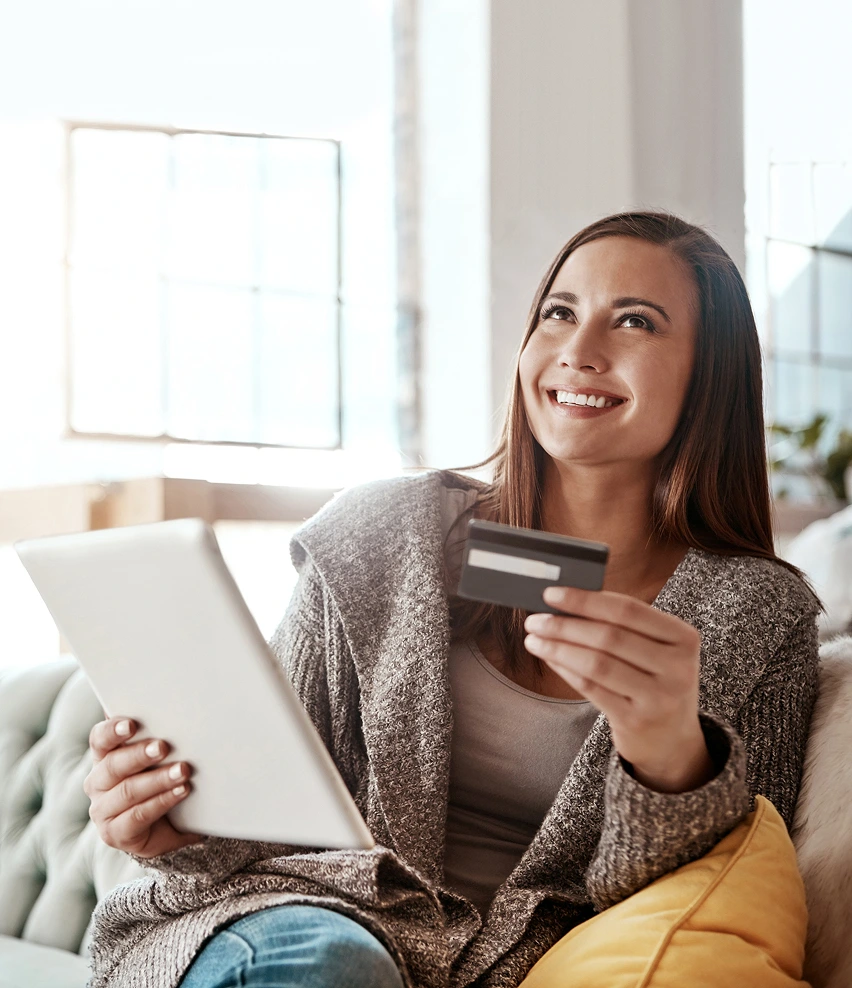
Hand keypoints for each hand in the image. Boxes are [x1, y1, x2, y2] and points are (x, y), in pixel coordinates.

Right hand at [84, 717, 204, 857]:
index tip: (131, 724)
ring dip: (158, 779)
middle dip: (140, 754)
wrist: (165, 829)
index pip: (100, 739)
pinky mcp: (114, 833)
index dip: (112, 731)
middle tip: (163, 747)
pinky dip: (162, 801)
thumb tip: (172, 712)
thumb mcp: (157, 759)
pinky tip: (182, 791)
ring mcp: (102, 810)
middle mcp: (97, 783)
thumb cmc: (160, 782)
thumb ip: (155, 738)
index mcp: (103, 757)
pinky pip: (138, 815)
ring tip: (182, 770)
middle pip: (113, 765)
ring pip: (128, 791)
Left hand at [524, 586, 715, 792]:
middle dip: (564, 625)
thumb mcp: (656, 650)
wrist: (671, 739)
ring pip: (596, 663)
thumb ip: (622, 625)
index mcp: (683, 638)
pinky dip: (564, 669)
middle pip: (608, 636)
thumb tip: (565, 603)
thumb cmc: (655, 681)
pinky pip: (591, 688)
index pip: (627, 609)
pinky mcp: (636, 719)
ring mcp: (658, 697)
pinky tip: (549, 659)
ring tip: (534, 640)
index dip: (585, 599)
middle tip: (535, 621)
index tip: (551, 594)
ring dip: (558, 648)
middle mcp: (677, 667)